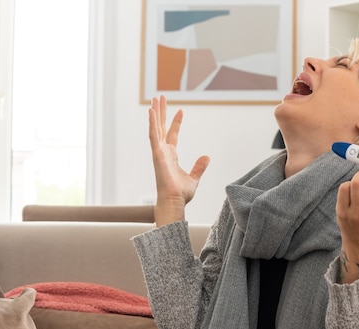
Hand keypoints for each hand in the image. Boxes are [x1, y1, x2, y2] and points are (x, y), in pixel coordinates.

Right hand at [149, 95, 209, 225]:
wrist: (175, 201)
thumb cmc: (181, 194)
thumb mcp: (194, 178)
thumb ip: (199, 166)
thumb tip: (207, 156)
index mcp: (170, 156)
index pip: (172, 135)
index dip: (176, 123)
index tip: (181, 111)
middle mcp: (163, 152)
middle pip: (161, 127)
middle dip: (161, 112)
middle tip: (160, 97)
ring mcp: (158, 152)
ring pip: (156, 128)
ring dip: (155, 113)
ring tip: (155, 99)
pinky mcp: (156, 154)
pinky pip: (153, 136)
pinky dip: (152, 123)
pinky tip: (152, 111)